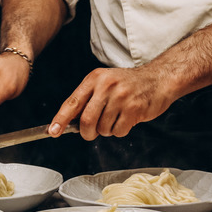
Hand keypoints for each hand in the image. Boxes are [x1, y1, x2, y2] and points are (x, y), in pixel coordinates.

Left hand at [48, 65, 177, 140]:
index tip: (53, 132)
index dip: (60, 119)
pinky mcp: (134, 108)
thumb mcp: (105, 83)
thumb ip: (88, 99)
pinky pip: (119, 131)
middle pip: (86, 120)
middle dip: (87, 133)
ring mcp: (121, 97)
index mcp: (94, 78)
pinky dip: (121, 131)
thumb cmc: (129, 85)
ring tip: (117, 118)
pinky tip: (128, 119)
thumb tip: (69, 123)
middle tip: (92, 133)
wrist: (159, 79)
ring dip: (108, 130)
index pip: (72, 102)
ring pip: (103, 128)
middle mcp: (106, 86)